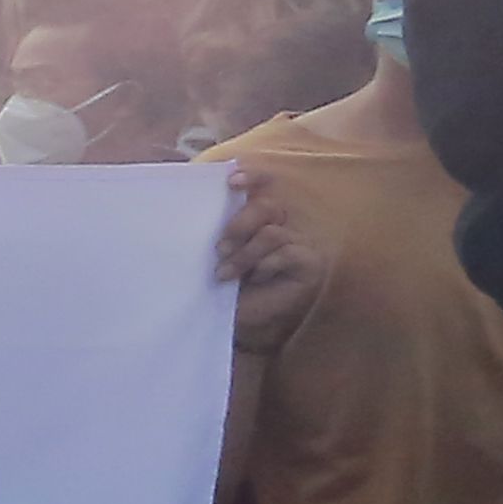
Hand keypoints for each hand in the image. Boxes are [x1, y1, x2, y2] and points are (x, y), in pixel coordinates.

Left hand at [216, 160, 328, 349]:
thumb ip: (216, 235)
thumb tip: (193, 211)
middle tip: (219, 249)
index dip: (253, 177)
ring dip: (245, 255)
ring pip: (271, 232)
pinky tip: (258, 280)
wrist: (243, 326)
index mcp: (256, 221)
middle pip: (266, 207)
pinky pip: (286, 252)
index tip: (232, 181)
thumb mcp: (217, 260)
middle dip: (239, 224)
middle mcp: (279, 227)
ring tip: (226, 275)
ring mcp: (297, 242)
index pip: (263, 187)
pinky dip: (266, 266)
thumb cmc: (228, 292)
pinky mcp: (309, 261)